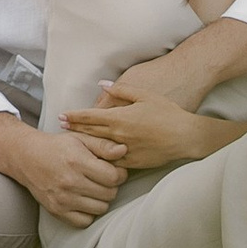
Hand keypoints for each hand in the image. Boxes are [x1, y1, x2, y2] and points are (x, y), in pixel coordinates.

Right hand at [0, 112, 122, 223]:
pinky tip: (85, 200)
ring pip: (100, 208)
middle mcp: (70, 182)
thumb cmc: (57, 146)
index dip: (120, 173)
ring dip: (102, 199)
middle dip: (112, 186)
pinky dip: (89, 213)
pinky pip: (85, 221)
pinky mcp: (57, 211)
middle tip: (104, 178)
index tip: (115, 170)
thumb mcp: (80, 138)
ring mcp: (63, 199)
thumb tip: (124, 150)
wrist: (27, 158)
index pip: (113, 177)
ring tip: (94, 188)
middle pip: (109, 194)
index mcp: (77, 162)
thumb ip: (103, 145)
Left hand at [69, 86, 223, 170]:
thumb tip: (102, 84)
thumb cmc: (167, 113)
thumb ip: (121, 90)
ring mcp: (124, 151)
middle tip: (60, 127)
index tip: (62, 115)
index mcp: (120, 118)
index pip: (91, 117)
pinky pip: (112, 161)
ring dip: (84, 145)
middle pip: (90, 133)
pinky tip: (92, 158)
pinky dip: (100, 159)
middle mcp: (119, 136)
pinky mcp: (132, 163)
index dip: (75, 116)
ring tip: (72, 143)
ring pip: (98, 149)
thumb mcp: (145, 95)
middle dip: (74, 129)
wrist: (185, 137)